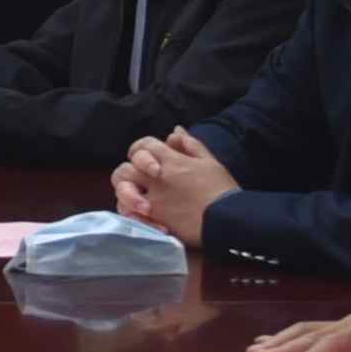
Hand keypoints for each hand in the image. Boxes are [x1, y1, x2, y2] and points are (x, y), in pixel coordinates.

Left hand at [110, 132, 231, 240]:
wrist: (228, 219)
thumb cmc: (222, 189)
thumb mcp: (210, 162)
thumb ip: (191, 145)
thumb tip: (175, 131)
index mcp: (171, 161)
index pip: (144, 145)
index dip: (141, 148)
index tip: (146, 156)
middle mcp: (157, 178)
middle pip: (125, 169)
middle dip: (128, 171)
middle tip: (138, 179)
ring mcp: (153, 199)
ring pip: (122, 191)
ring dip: (125, 193)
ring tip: (137, 197)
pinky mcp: (154, 219)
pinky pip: (130, 214)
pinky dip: (129, 212)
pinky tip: (138, 213)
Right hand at [257, 295, 350, 351]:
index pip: (335, 343)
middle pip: (312, 334)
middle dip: (284, 347)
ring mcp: (348, 323)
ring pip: (308, 330)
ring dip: (281, 340)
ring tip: (255, 350)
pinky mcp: (348, 328)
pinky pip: (314, 331)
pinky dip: (291, 336)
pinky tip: (274, 340)